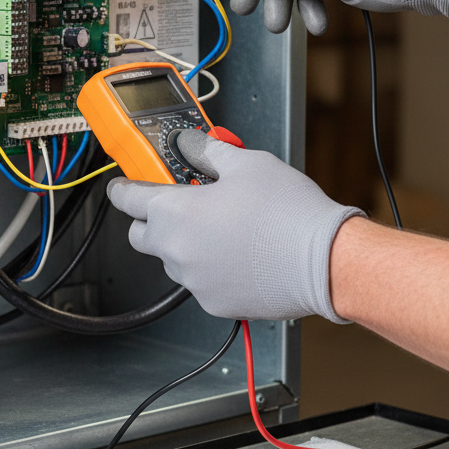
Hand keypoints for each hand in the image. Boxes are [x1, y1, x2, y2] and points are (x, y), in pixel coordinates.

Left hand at [106, 130, 364, 320]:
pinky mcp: (215, 303)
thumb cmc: (288, 213)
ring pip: (173, 260)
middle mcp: (176, 252)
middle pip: (141, 235)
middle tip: (182, 204)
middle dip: (152, 219)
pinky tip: (239, 253)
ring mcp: (194, 282)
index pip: (127, 200)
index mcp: (174, 213)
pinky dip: (211, 268)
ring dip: (184, 244)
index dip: (124, 189)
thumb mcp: (247, 163)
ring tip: (223, 228)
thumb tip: (193, 145)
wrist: (324, 261)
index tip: (124, 186)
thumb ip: (209, 152)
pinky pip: (200, 282)